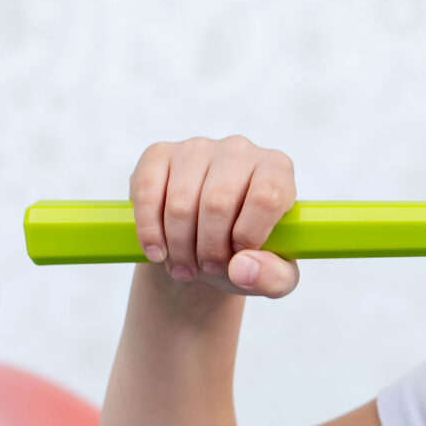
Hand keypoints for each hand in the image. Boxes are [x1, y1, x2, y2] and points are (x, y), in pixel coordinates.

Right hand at [130, 133, 299, 297]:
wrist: (206, 247)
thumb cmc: (247, 254)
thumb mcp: (276, 277)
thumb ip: (274, 277)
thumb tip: (243, 268)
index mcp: (277, 170)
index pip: (267, 195)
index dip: (249, 234)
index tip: (238, 257)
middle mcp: (239, 150)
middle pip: (218, 203)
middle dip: (210, 249)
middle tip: (209, 269)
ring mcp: (197, 148)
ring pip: (181, 203)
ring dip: (179, 247)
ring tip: (185, 268)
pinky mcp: (160, 154)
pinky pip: (147, 192)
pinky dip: (149, 231)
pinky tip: (157, 252)